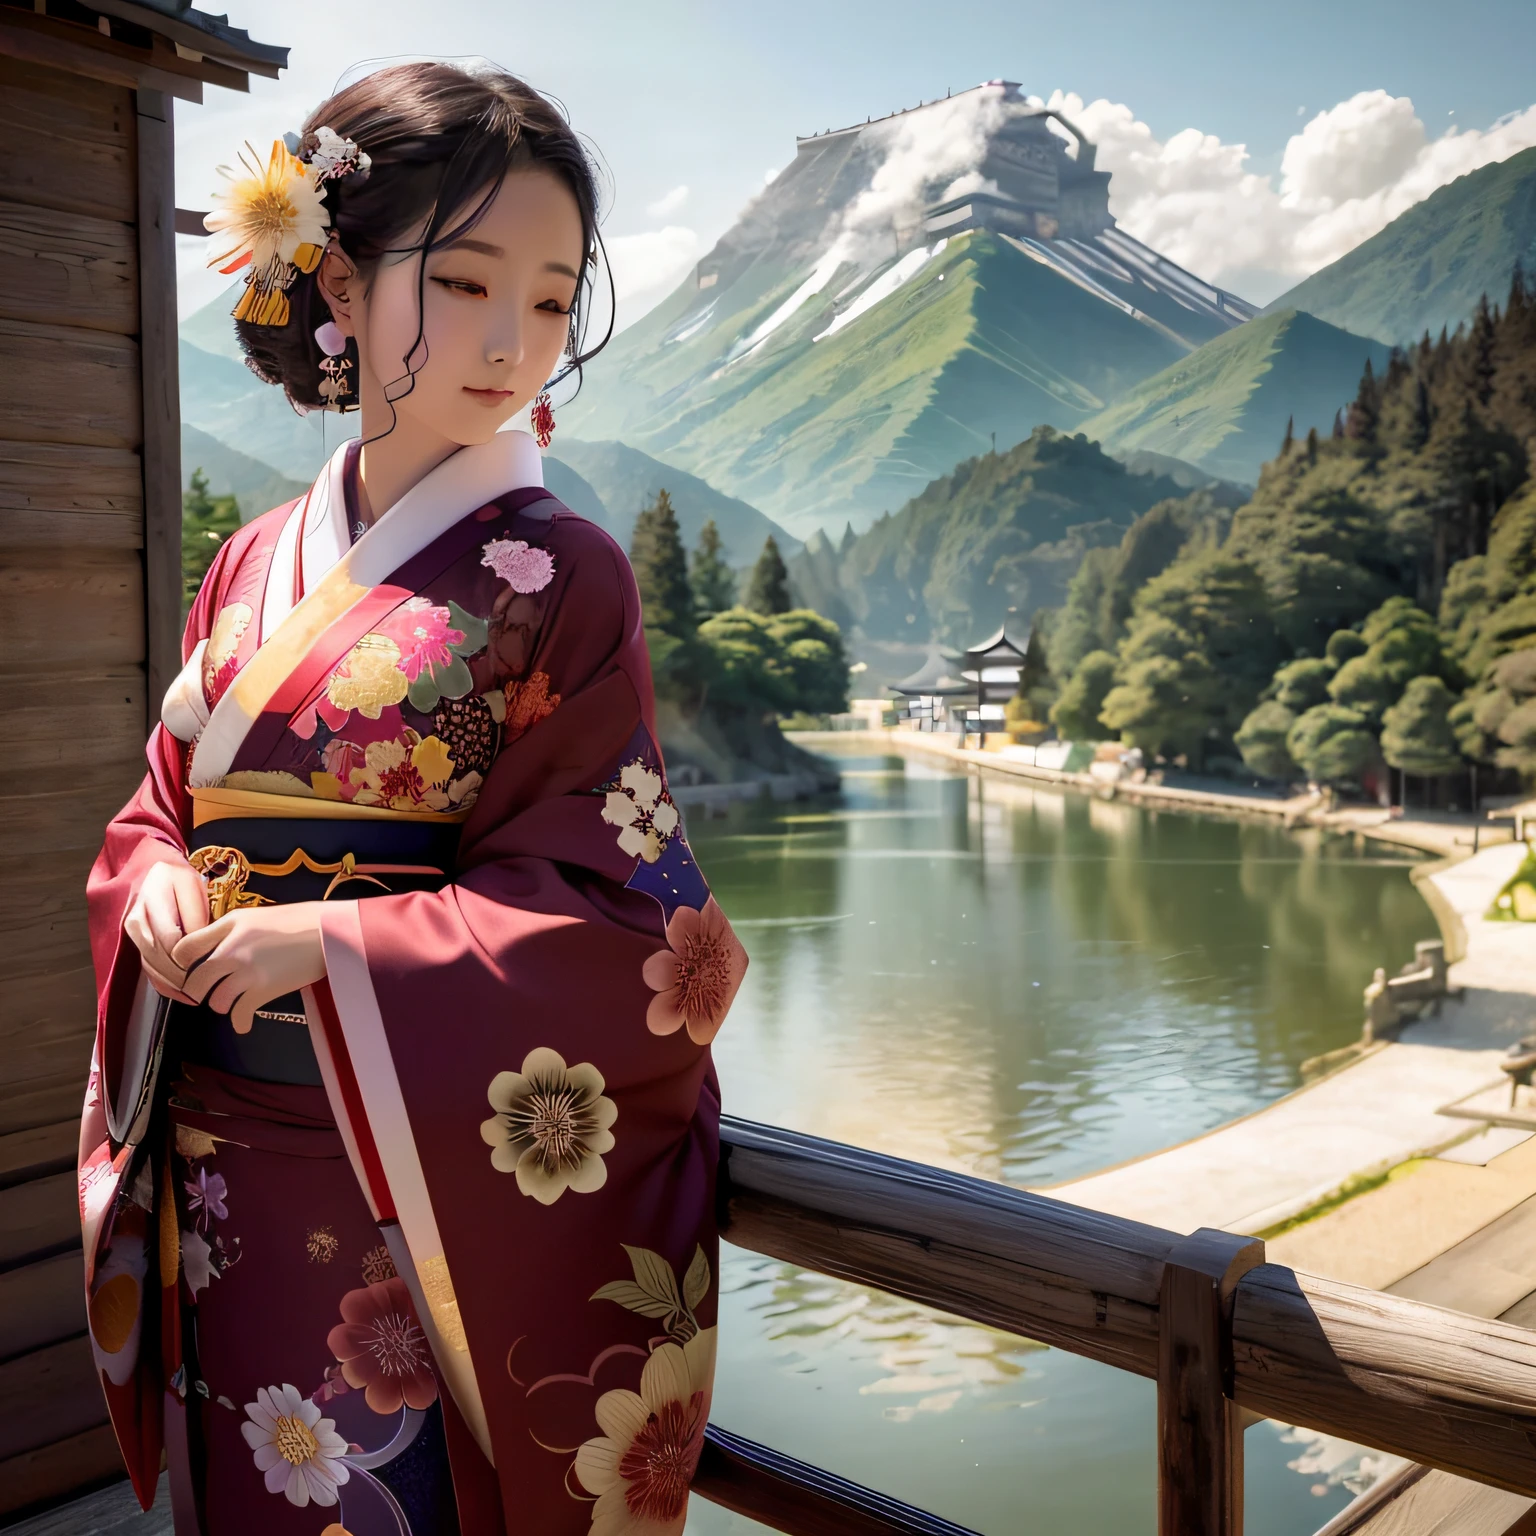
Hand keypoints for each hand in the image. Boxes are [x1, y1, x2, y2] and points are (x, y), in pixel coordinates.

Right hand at [124, 860, 209, 1003]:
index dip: (189, 955)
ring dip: (173, 983)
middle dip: (182, 974)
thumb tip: (197, 943)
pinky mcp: (136, 945)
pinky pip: (147, 969)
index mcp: (151, 902)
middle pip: (158, 956)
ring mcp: (133, 935)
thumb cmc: (178, 879)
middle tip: (207, 987)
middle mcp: (136, 921)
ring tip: (197, 995)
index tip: (210, 965)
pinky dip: (163, 984)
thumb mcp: (192, 887)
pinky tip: (182, 994)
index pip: (169, 938)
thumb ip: (194, 914)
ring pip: (151, 965)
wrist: (154, 874)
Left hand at [172, 902, 327, 1034]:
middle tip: (208, 993)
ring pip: (216, 1001)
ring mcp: (247, 971)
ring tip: (233, 1002)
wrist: (329, 931)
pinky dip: (240, 1022)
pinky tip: (244, 1023)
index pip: (185, 949)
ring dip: (222, 1005)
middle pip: (196, 981)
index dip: (181, 964)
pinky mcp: (264, 989)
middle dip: (199, 992)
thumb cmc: (297, 921)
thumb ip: (227, 930)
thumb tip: (208, 949)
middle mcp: (232, 949)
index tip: (189, 972)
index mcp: (229, 926)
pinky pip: (239, 1014)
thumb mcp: (255, 915)